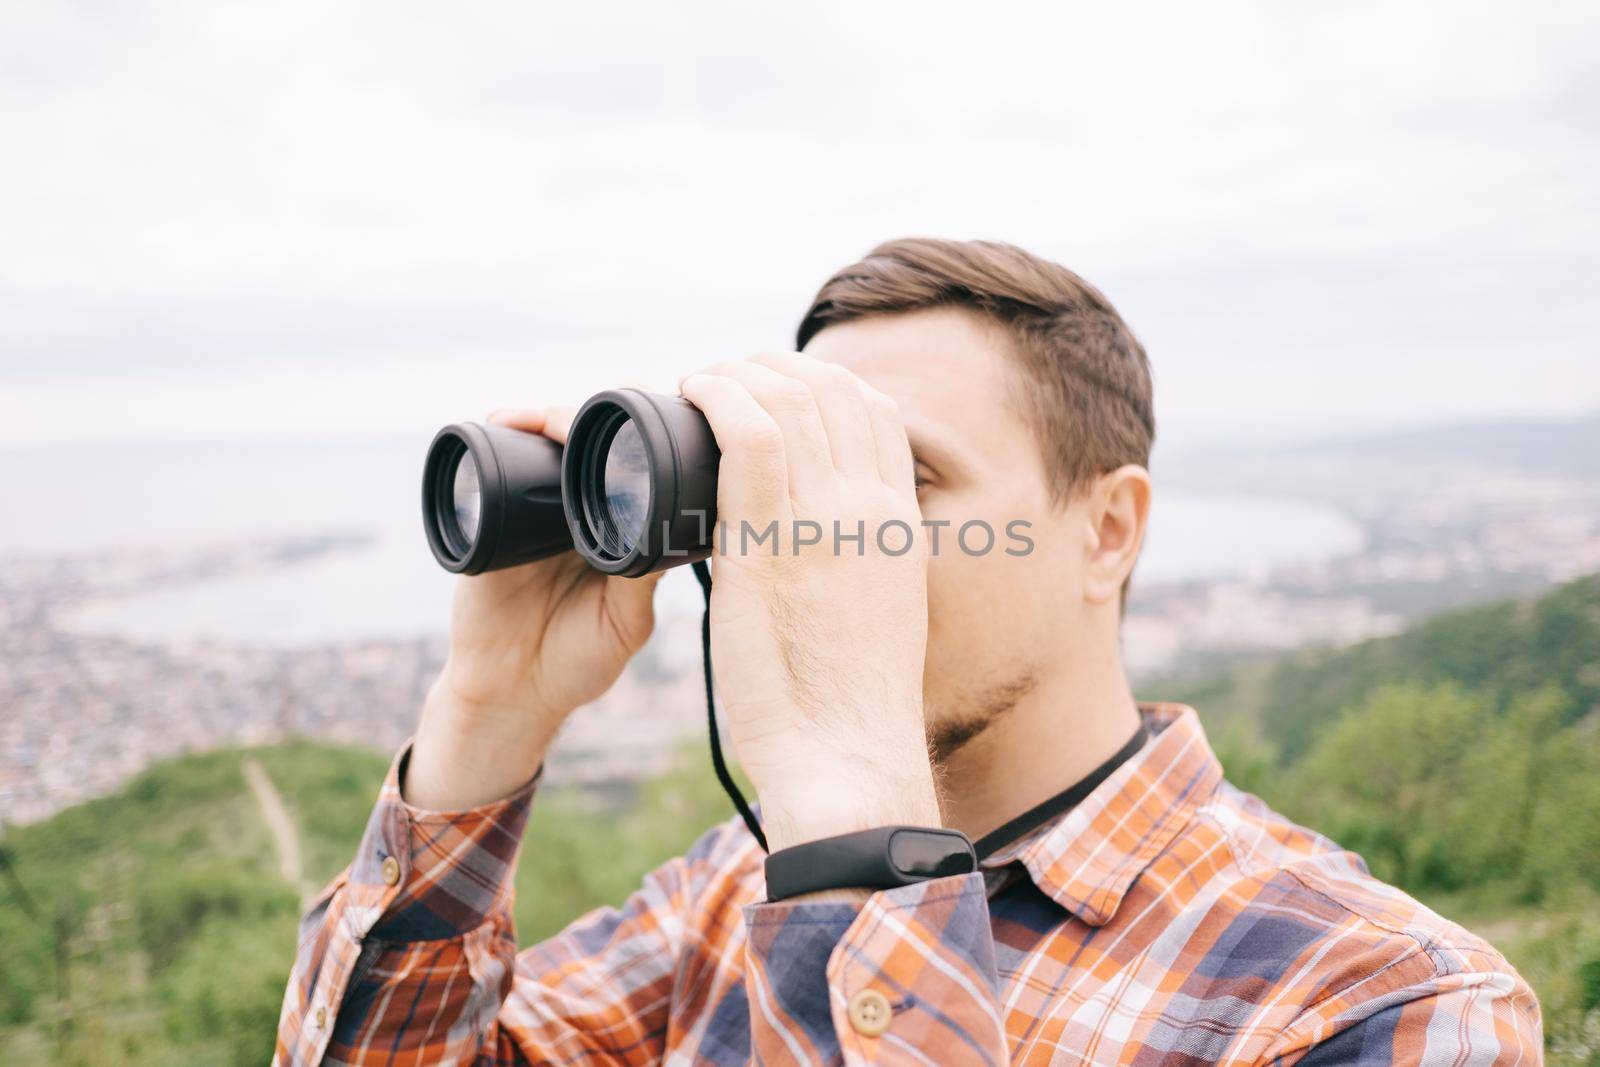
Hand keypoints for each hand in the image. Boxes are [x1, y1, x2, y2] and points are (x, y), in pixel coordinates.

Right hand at [407, 407, 663, 809]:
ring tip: (562, 411)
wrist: (512, 694)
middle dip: (599, 412)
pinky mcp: (485, 519)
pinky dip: (499, 433)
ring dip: (551, 415)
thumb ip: (643, 577)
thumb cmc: (577, 664)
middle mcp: (575, 510)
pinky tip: (508, 418)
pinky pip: (488, 465)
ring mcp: (530, 510)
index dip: (648, 435)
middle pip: (588, 442)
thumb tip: (669, 525)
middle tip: (616, 398)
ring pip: (543, 442)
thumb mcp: (625, 620)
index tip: (666, 410)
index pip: (635, 467)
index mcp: (618, 528)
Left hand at [679, 354, 939, 851]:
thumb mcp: (877, 616)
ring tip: (700, 384)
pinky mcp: (769, 542)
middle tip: (725, 379)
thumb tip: (816, 553)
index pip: (877, 412)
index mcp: (898, 524)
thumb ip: (853, 570)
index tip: (776, 388)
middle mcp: (869, 507)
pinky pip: (748, 433)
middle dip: (772, 367)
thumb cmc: (847, 705)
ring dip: (736, 374)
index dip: (822, 380)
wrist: (844, 757)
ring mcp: (824, 520)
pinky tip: (692, 396)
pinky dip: (718, 398)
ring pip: (788, 397)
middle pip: (832, 388)